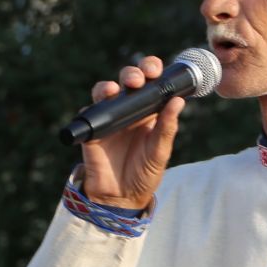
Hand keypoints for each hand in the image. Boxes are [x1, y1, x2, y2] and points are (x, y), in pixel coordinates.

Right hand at [79, 55, 185, 211]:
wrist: (122, 198)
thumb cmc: (145, 173)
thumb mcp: (160, 152)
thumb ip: (167, 127)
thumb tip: (179, 101)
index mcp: (148, 110)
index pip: (150, 81)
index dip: (150, 69)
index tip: (154, 70)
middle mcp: (128, 109)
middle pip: (126, 80)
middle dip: (130, 73)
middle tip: (136, 80)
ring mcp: (108, 118)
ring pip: (104, 91)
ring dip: (107, 86)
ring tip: (113, 91)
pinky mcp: (92, 130)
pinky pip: (88, 113)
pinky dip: (90, 109)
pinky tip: (95, 111)